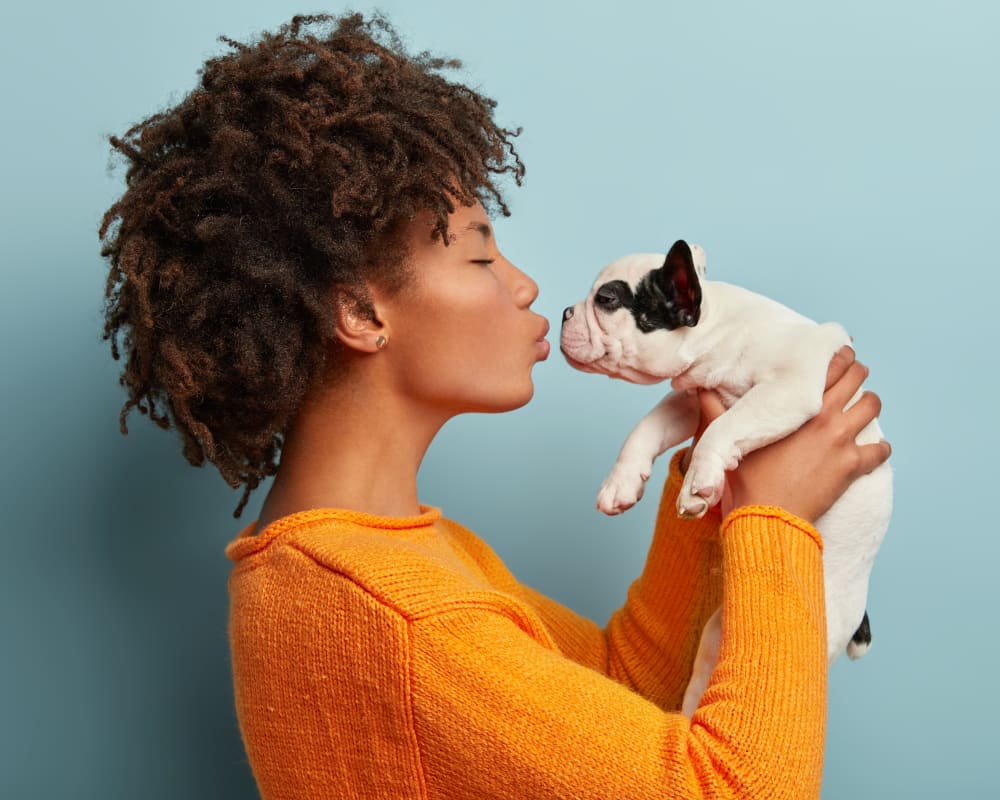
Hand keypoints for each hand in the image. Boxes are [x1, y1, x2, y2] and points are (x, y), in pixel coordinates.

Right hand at [690, 347, 890, 522]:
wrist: (767, 515)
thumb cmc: (748, 479)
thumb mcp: (728, 440)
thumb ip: (715, 411)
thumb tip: (698, 390)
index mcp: (797, 405)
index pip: (828, 365)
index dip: (838, 356)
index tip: (838, 354)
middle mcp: (824, 417)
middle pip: (857, 378)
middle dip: (857, 374)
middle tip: (853, 377)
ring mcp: (841, 441)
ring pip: (872, 407)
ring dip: (869, 405)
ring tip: (862, 408)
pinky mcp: (852, 466)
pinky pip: (880, 450)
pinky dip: (880, 448)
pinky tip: (874, 450)